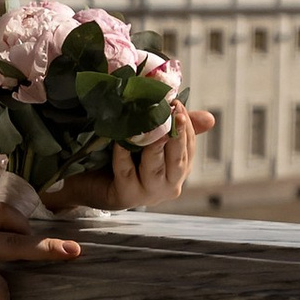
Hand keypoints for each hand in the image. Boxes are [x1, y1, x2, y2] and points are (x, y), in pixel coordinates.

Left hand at [48, 101, 214, 212]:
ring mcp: (148, 193)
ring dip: (155, 146)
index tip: (177, 102)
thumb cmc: (122, 158)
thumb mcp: (150, 139)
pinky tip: (120, 140)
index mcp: (178, 170)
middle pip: (178, 159)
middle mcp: (169, 185)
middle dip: (178, 135)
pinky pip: (126, 172)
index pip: (188, 146)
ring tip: (154, 126)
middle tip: (175, 111)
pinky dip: (124, 155)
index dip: (185, 125)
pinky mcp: (125, 196)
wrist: (88, 182)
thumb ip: (174, 128)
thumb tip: (211, 118)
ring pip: (156, 168)